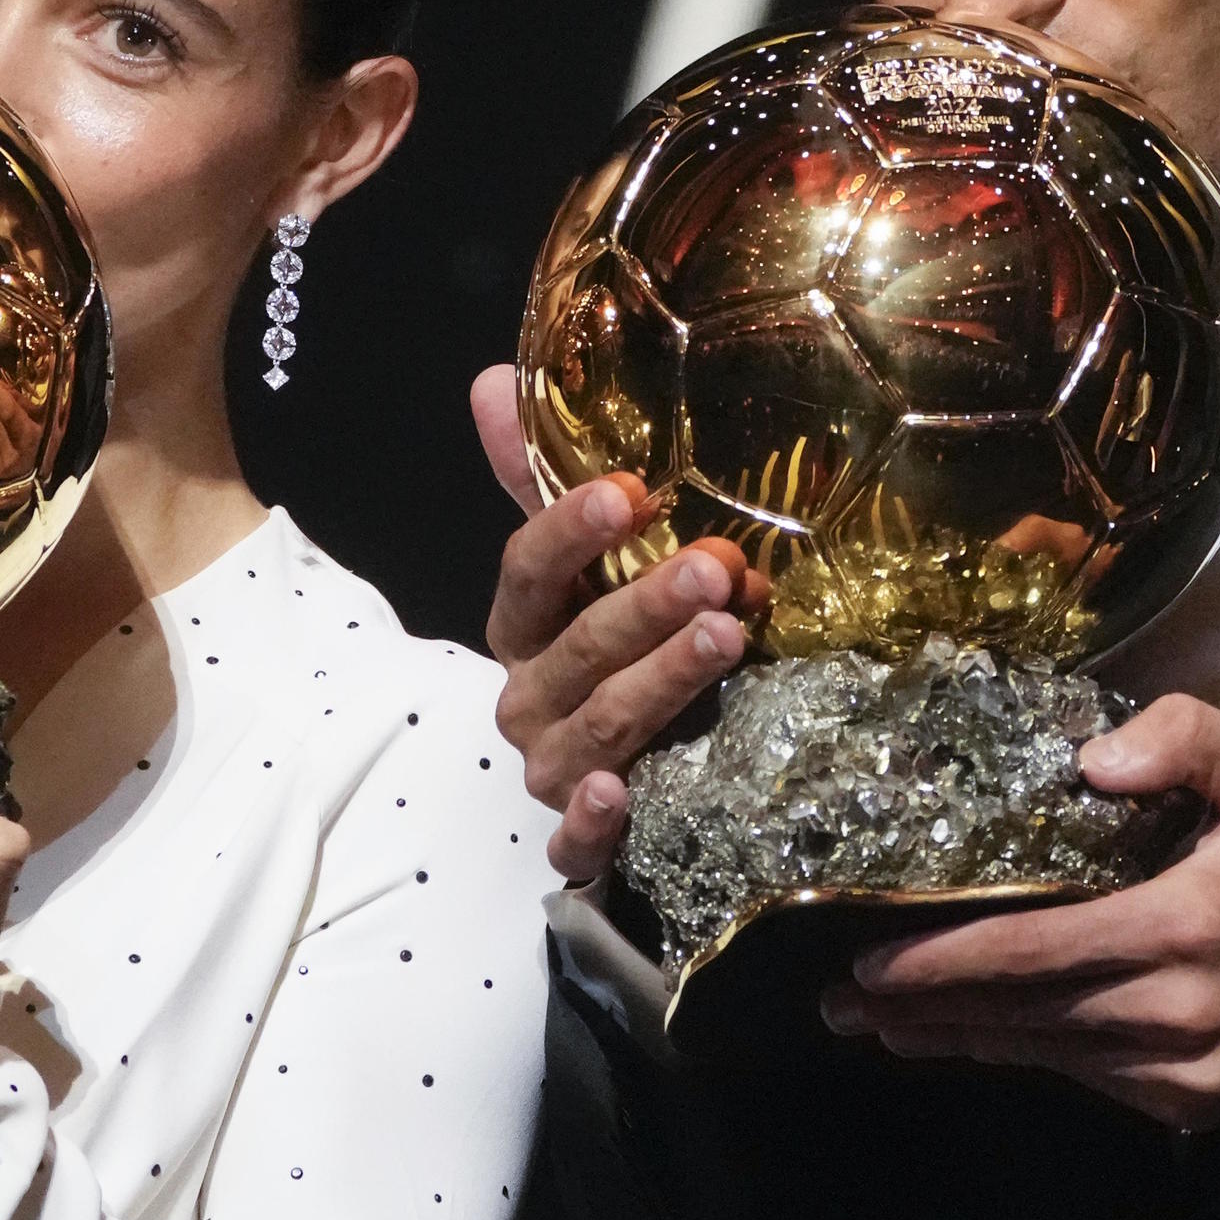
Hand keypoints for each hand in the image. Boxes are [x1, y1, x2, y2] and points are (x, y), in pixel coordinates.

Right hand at [471, 364, 750, 880]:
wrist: (624, 781)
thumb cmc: (606, 646)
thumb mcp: (584, 563)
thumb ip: (542, 480)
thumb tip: (492, 377)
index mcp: (524, 626)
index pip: (528, 570)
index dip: (569, 531)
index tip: (629, 491)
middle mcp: (528, 696)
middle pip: (578, 648)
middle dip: (646, 605)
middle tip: (719, 566)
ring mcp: (551, 770)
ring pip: (597, 728)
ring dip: (658, 683)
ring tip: (726, 636)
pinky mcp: (580, 842)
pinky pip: (573, 842)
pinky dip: (591, 821)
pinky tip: (622, 790)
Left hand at [821, 694, 1219, 1128]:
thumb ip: (1181, 736)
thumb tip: (1088, 759)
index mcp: (1180, 926)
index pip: (1030, 950)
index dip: (941, 963)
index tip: (866, 964)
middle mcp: (1172, 1010)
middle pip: (1020, 1014)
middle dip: (923, 1011)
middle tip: (840, 1003)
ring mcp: (1185, 1068)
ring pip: (1047, 1054)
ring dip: (962, 1040)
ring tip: (886, 1026)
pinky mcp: (1198, 1102)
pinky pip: (1092, 1077)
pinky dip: (1031, 1055)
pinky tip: (982, 1038)